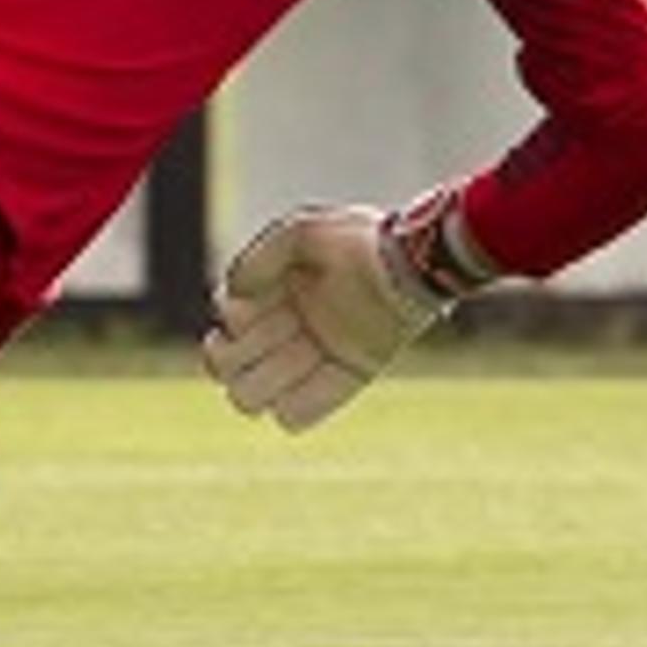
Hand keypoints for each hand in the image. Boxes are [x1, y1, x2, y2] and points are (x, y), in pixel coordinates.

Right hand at [200, 201, 457, 433]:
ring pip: (257, 394)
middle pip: (231, 365)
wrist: (416, 263)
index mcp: (276, 290)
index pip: (229, 322)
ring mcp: (320, 351)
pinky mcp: (353, 372)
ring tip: (280, 371)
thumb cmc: (356, 241)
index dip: (231, 323)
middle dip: (230, 360)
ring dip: (254, 389)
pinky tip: (290, 402)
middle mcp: (293, 323)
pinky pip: (305, 412)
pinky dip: (295, 412)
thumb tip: (230, 298)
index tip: (245, 315)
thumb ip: (258, 259)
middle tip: (256, 346)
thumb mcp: (299, 234)